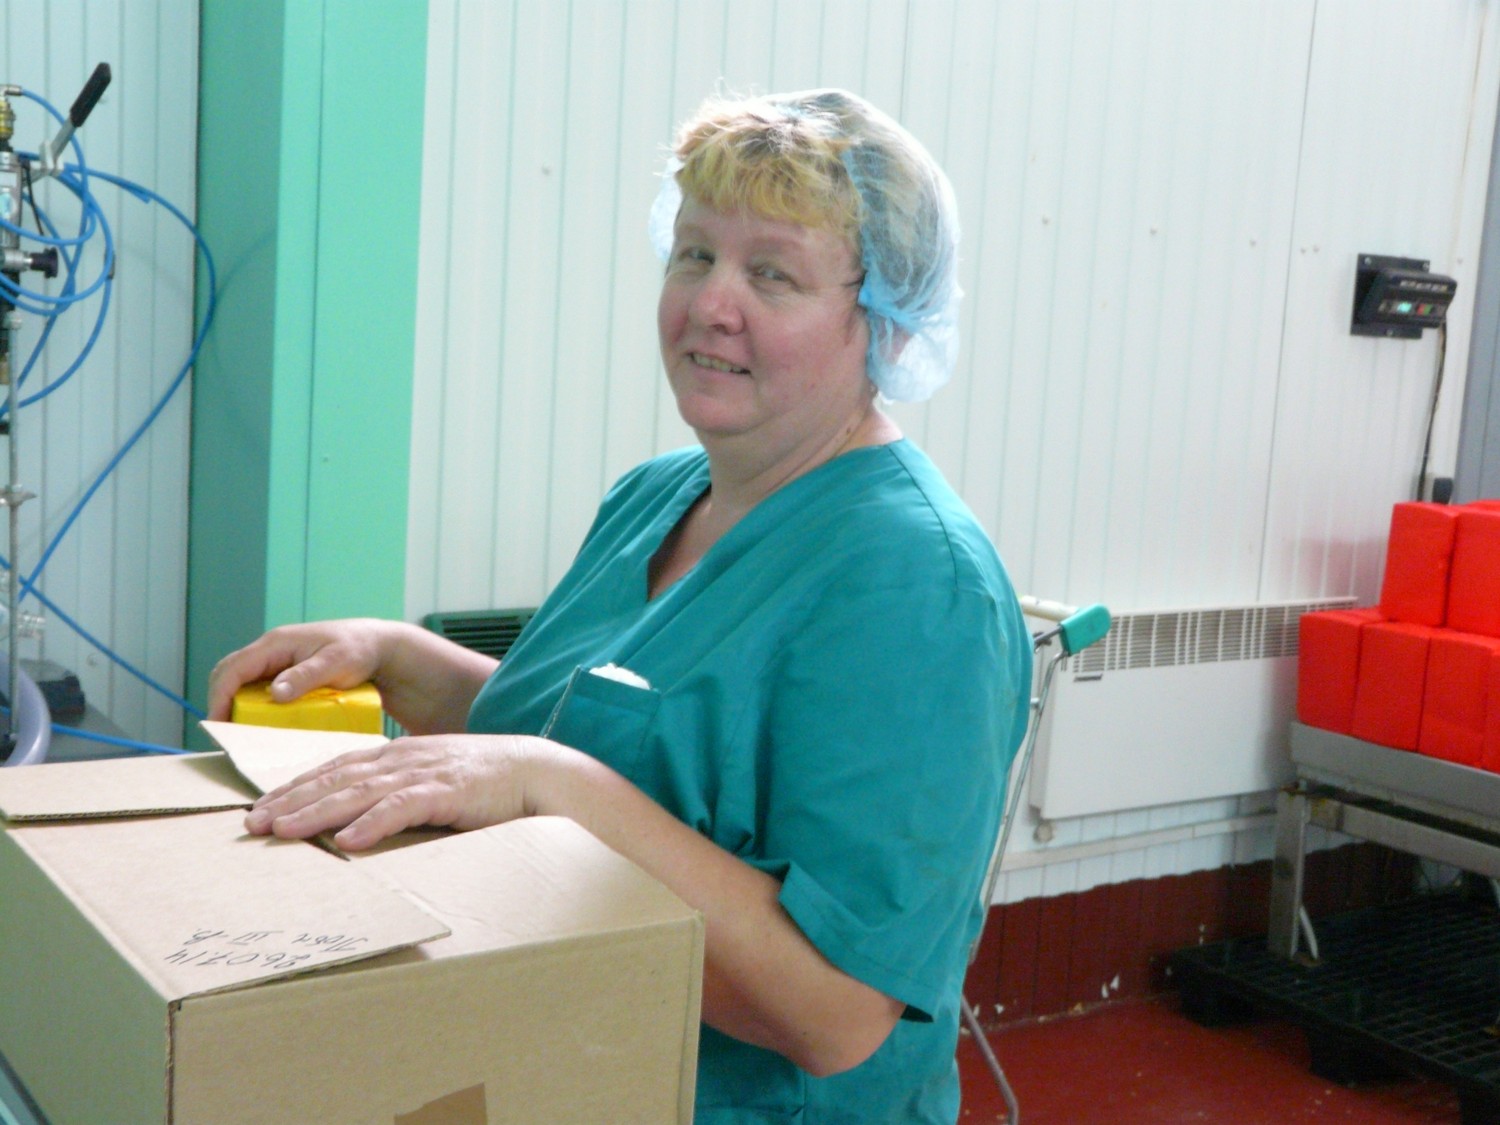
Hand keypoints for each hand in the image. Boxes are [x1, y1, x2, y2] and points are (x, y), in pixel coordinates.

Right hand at [208, 619, 495, 732]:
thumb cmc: (359, 650)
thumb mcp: (336, 663)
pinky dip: (254, 705)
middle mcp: (272, 650)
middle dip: (221, 701)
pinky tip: (264, 725)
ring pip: (243, 682)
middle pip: (230, 674)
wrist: (381, 646)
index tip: (218, 725)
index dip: (219, 696)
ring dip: (236, 705)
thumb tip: (274, 694)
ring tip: (240, 734)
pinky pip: (260, 687)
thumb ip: (306, 677)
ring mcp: (278, 660)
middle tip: (225, 734)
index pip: (233, 669)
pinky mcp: (288, 671)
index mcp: (276, 643)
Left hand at [244, 733, 554, 850]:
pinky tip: (348, 841)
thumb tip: (360, 820)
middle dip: (291, 800)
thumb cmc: (484, 781)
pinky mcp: (447, 792)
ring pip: (358, 792)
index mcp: (395, 755)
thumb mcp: (431, 778)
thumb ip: (398, 792)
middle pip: (334, 778)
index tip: (263, 806)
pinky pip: (403, 808)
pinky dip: (373, 823)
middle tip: (253, 824)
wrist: (535, 769)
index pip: (334, 768)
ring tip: (284, 830)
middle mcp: (401, 760)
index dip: (296, 786)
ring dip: (317, 812)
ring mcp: (423, 774)